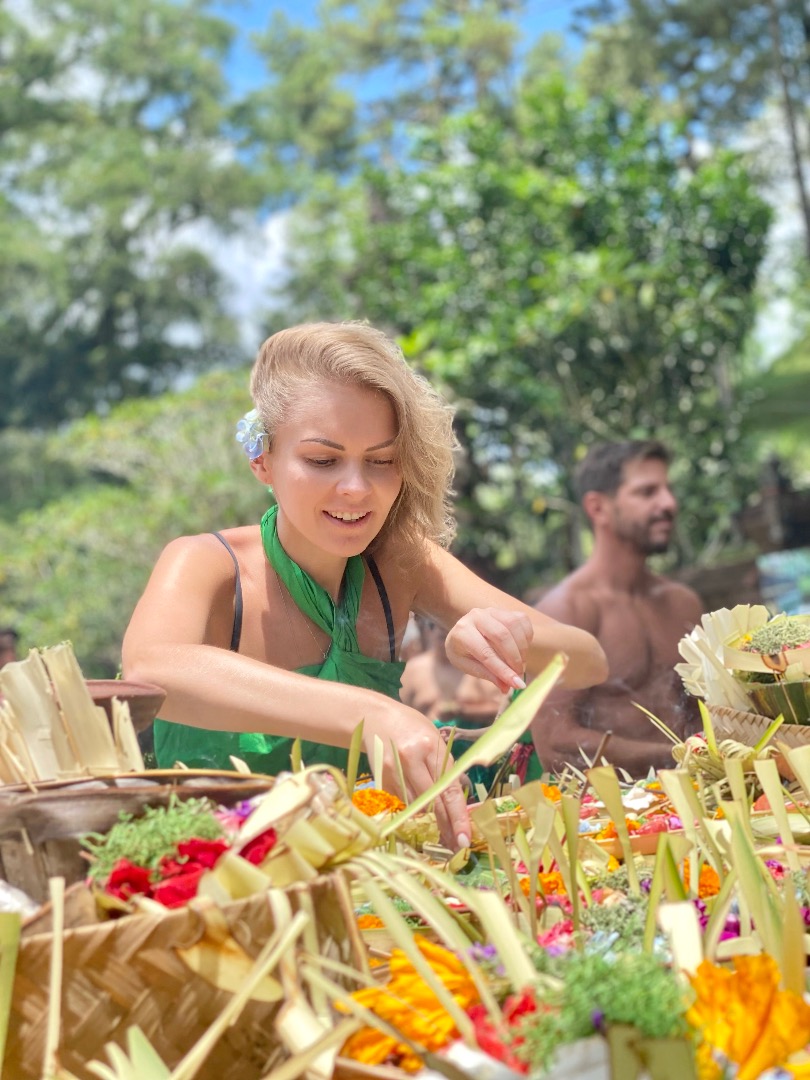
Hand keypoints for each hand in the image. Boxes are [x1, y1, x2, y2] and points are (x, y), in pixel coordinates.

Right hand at [364, 703, 469, 850]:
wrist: (374, 717)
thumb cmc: (411, 727)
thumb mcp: (434, 739)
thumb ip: (445, 766)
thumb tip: (458, 800)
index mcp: (430, 747)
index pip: (448, 789)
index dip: (458, 816)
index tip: (465, 837)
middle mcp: (410, 760)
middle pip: (432, 802)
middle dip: (446, 826)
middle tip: (457, 845)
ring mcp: (393, 771)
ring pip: (416, 806)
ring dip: (429, 818)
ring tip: (442, 830)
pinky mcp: (381, 780)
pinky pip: (401, 802)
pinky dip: (412, 806)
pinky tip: (417, 803)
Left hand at [445, 608, 530, 693]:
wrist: (464, 632)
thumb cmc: (464, 652)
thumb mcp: (469, 666)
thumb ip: (488, 675)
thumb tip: (508, 688)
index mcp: (462, 632)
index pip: (486, 653)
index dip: (503, 670)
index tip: (517, 685)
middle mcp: (476, 616)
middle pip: (502, 636)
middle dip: (514, 659)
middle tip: (519, 676)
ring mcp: (491, 611)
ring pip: (514, 626)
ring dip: (522, 649)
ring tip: (519, 665)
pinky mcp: (505, 610)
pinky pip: (522, 621)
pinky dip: (526, 638)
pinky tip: (521, 650)